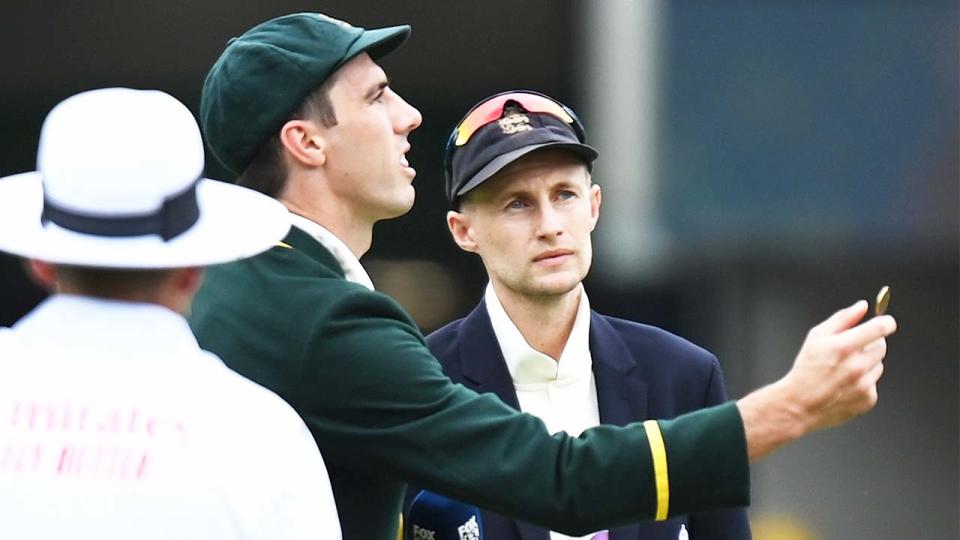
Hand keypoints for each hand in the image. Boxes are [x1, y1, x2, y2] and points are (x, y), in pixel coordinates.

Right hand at [782, 300, 896, 431]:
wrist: (800, 404)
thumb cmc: (806, 369)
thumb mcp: (817, 336)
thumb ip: (842, 318)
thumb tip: (862, 307)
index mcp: (844, 347)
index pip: (880, 328)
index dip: (886, 322)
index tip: (886, 322)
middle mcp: (857, 366)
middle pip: (882, 346)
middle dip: (870, 344)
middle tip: (851, 350)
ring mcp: (864, 384)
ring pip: (879, 365)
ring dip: (867, 364)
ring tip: (845, 370)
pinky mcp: (868, 399)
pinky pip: (874, 383)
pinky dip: (864, 382)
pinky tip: (847, 384)